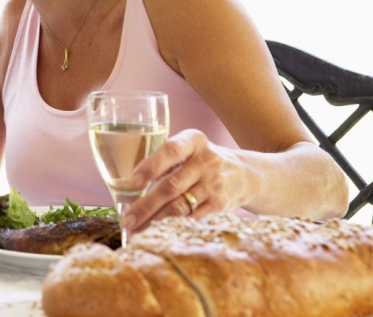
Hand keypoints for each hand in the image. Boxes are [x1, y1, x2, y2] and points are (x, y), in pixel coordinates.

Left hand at [120, 129, 244, 231]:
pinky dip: (173, 225)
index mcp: (193, 141)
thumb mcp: (188, 150)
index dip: (151, 166)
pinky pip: (192, 217)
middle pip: (171, 186)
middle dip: (145, 206)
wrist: (245, 174)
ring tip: (137, 229)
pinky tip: (159, 231)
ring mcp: (215, 183)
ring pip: (179, 206)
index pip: (171, 151)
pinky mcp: (221, 204)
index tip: (133, 182)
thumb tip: (130, 186)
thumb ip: (164, 161)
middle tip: (128, 220)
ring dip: (155, 220)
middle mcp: (206, 160)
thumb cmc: (202, 162)